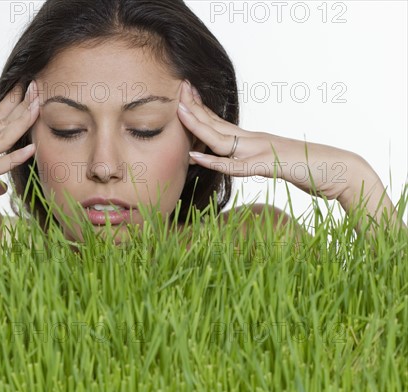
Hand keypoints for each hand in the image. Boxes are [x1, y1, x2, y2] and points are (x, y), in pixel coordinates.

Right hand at [0, 80, 39, 222]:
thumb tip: (2, 188)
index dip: (12, 102)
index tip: (28, 88)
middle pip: (0, 121)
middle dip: (22, 103)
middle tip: (39, 85)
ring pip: (1, 137)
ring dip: (23, 121)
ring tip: (40, 106)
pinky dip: (15, 157)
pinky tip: (31, 148)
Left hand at [176, 80, 404, 233]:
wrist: (342, 171)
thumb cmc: (311, 169)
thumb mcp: (276, 164)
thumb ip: (257, 162)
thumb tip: (241, 163)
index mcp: (256, 140)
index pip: (222, 123)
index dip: (201, 111)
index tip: (185, 97)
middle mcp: (256, 141)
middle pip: (218, 124)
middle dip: (195, 109)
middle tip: (177, 91)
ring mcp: (263, 151)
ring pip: (223, 138)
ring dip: (199, 126)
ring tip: (179, 112)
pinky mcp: (270, 166)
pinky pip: (237, 165)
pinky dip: (215, 162)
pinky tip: (197, 156)